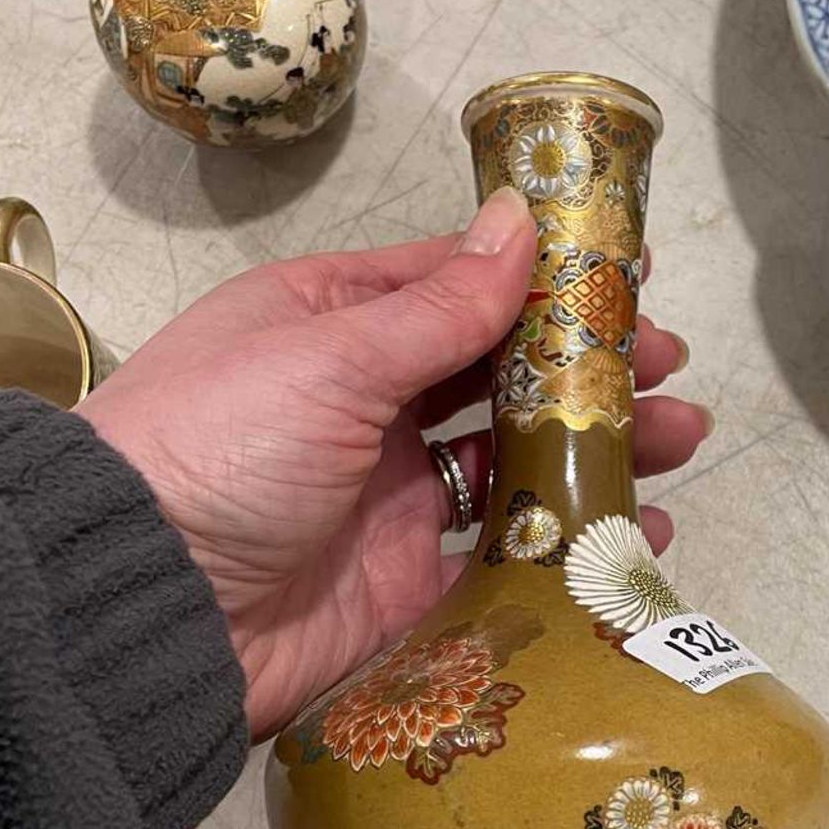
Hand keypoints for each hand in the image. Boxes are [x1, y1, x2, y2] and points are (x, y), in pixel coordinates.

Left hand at [78, 188, 710, 740]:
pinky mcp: (403, 584)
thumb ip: (439, 304)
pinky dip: (566, 542)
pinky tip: (635, 535)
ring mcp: (385, 497)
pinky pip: (501, 557)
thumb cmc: (221, 446)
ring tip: (681, 439)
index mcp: (331, 326)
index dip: (542, 279)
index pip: (454, 285)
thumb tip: (521, 221)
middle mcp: (362, 405)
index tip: (628, 274)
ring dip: (594, 448)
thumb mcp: (330, 354)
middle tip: (669, 365)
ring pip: (512, 462)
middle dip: (586, 368)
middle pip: (497, 375)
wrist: (147, 607)